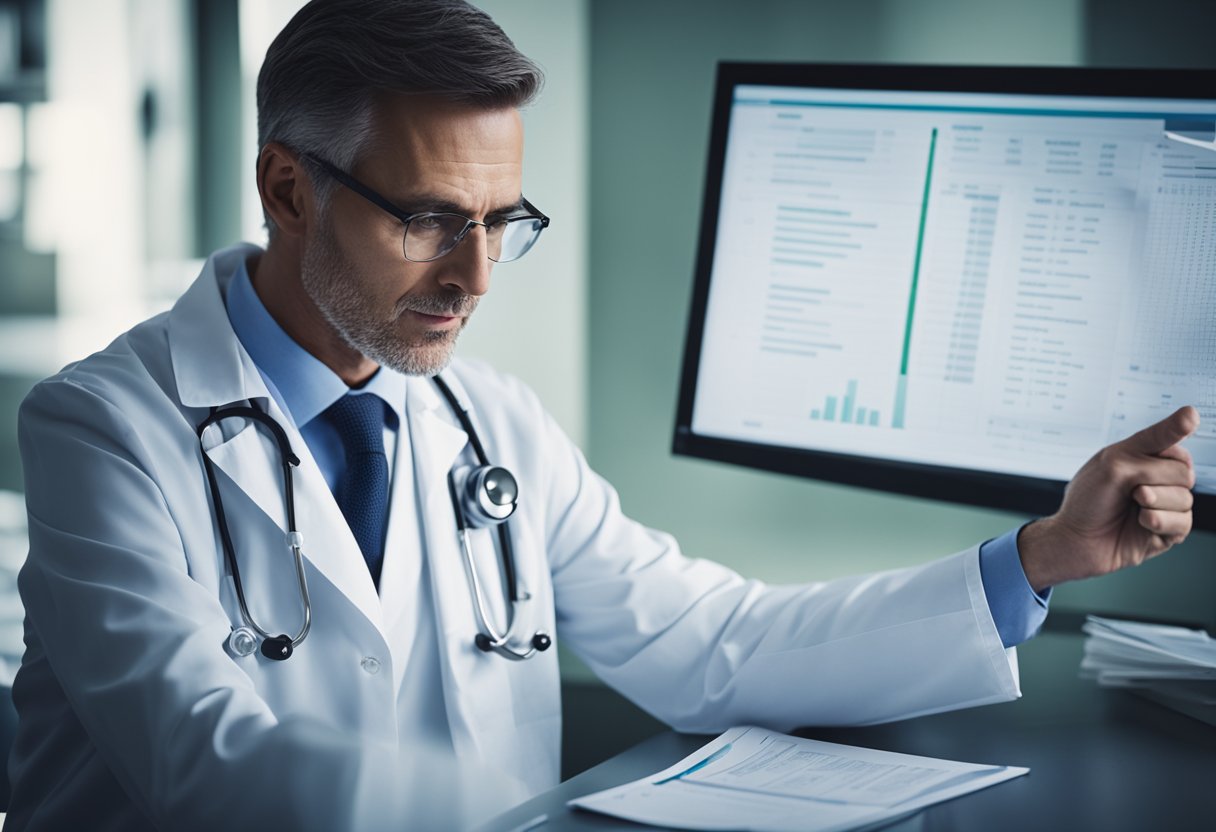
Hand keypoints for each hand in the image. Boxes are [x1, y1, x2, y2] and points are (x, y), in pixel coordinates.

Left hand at [1018, 406, 1198, 592]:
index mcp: (1146, 460)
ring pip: (1185, 498)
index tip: (1138, 461)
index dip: (1159, 456)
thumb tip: (1192, 413)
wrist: (1075, 539)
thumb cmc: (1089, 499)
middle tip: (1127, 491)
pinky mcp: (1169, 532)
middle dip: (1152, 481)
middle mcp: (1159, 482)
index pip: (1176, 449)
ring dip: (1152, 503)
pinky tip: (1139, 523)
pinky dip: (1158, 522)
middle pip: (1184, 474)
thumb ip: (1157, 438)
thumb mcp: (1117, 460)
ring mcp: (1166, 507)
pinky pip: (1183, 522)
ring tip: (1131, 507)